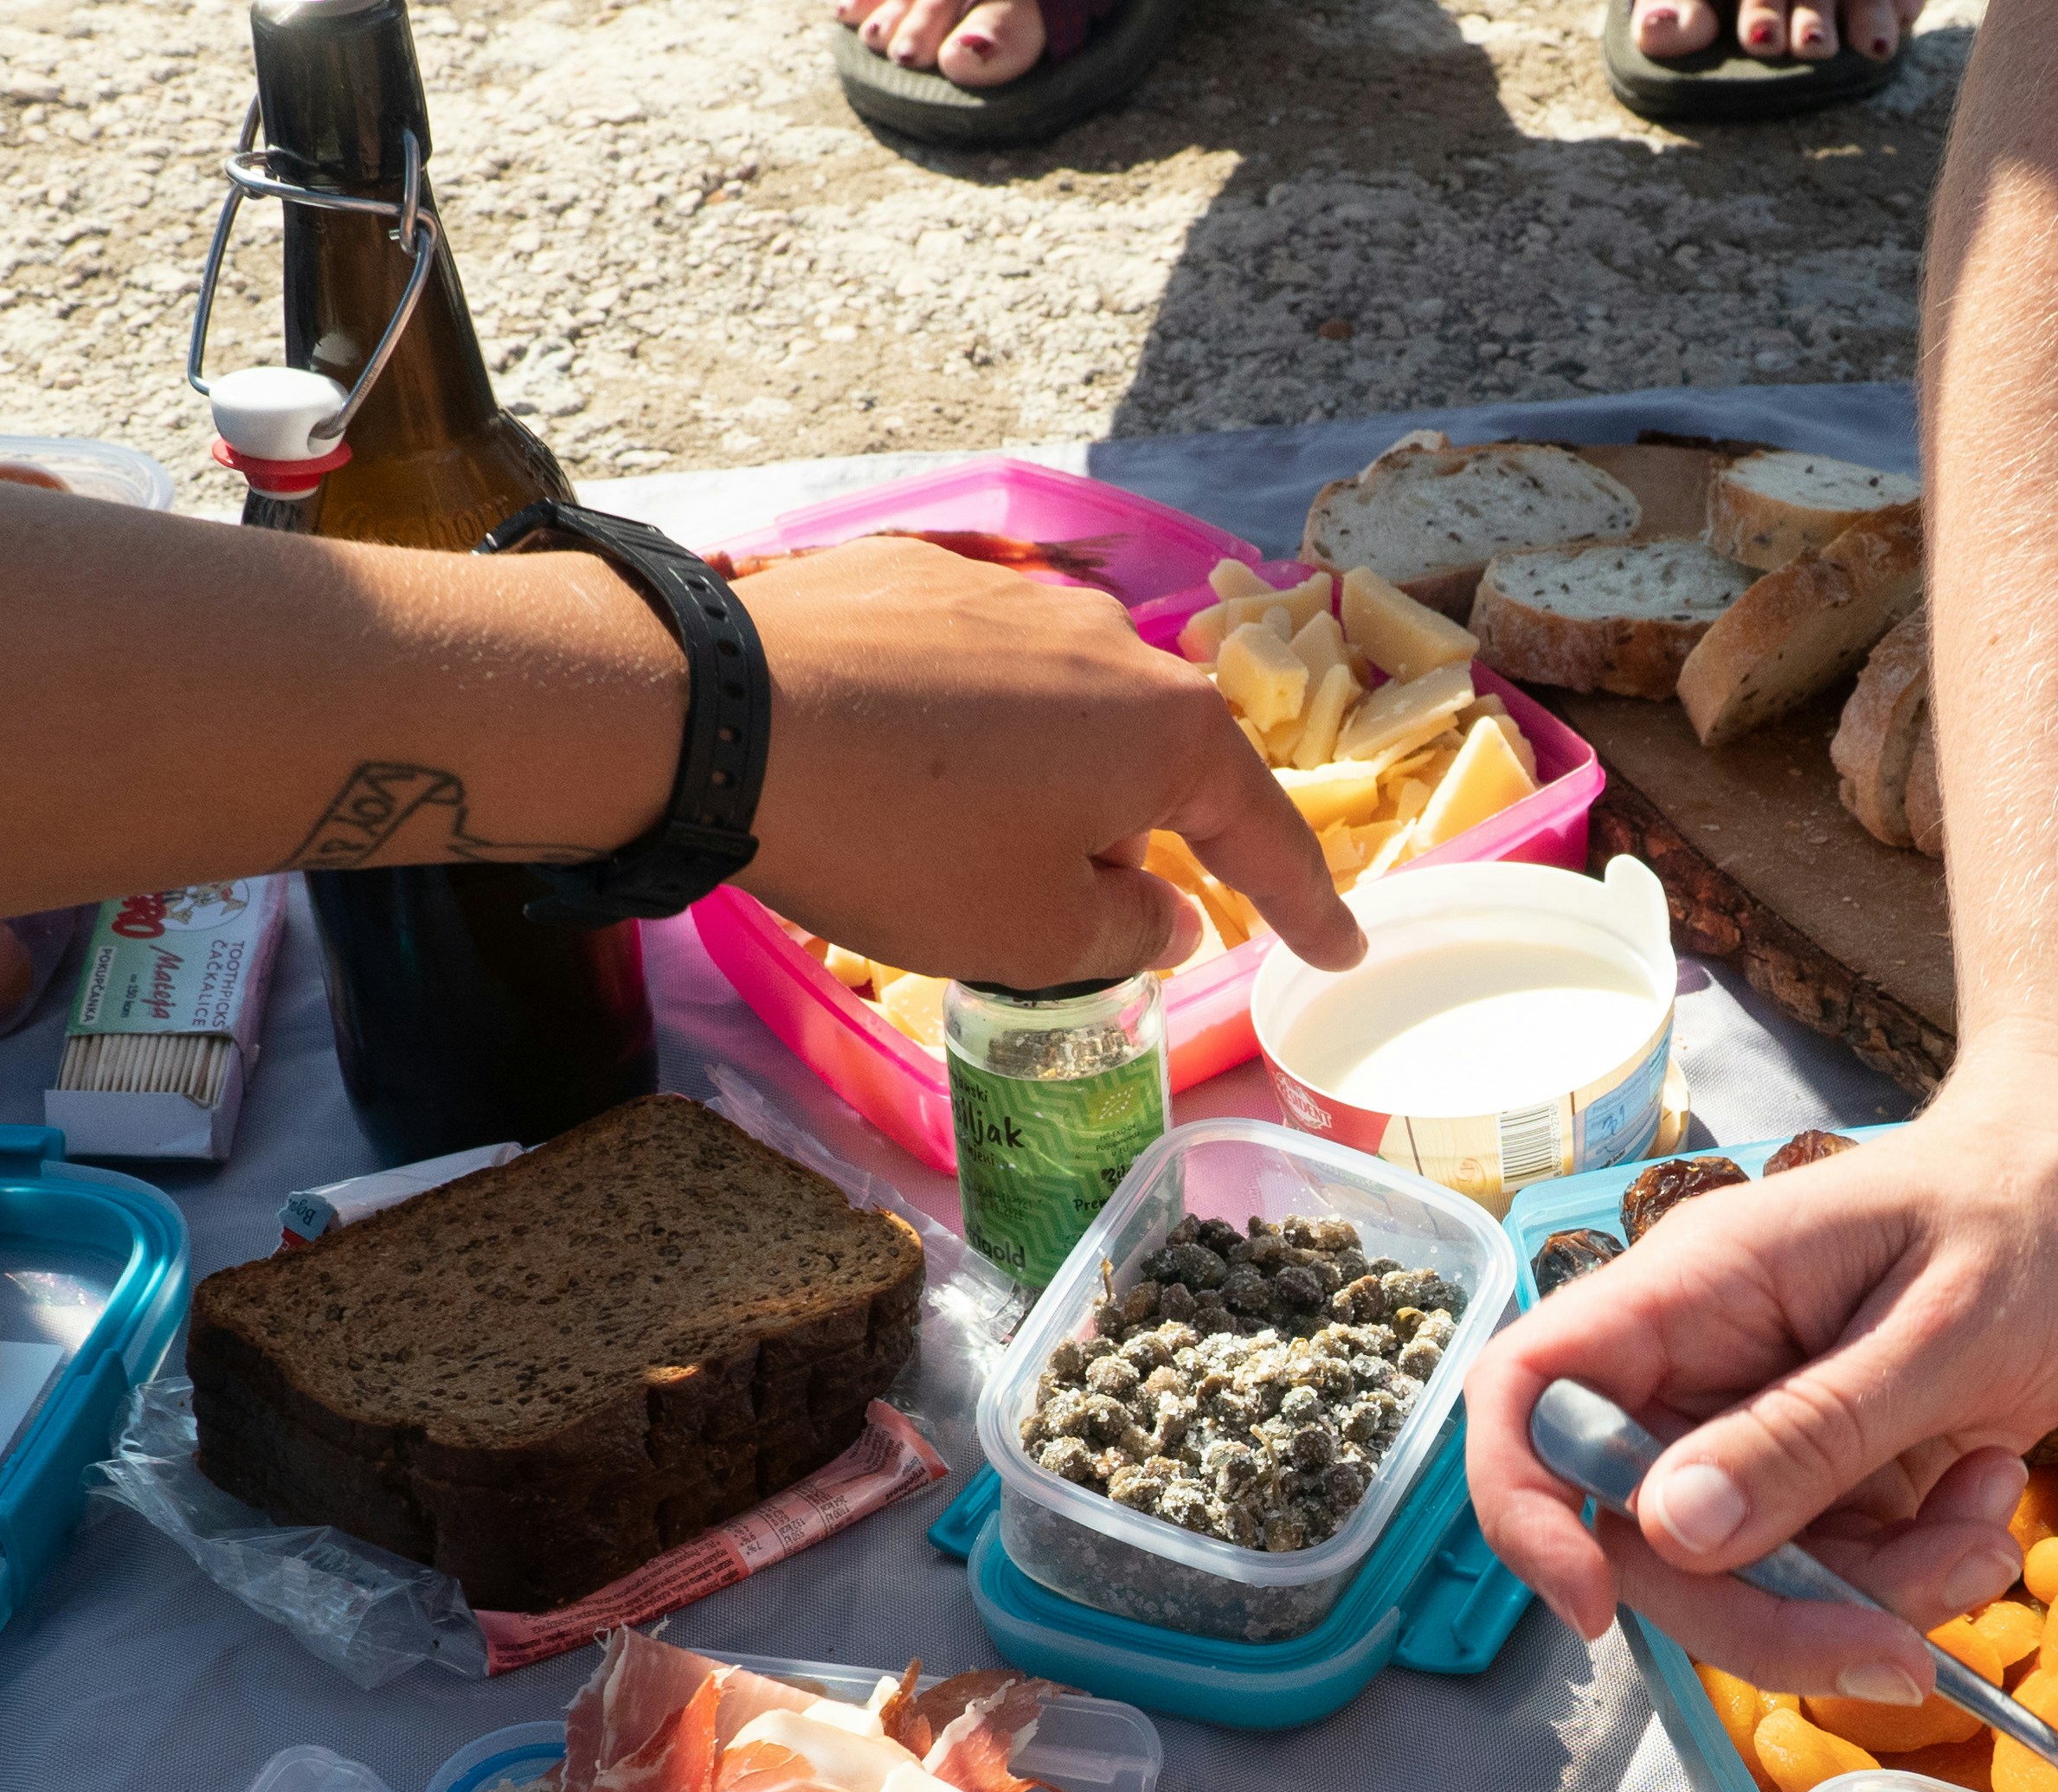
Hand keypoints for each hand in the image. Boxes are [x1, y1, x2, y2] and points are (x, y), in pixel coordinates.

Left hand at [722, 536, 1359, 990]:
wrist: (722, 719)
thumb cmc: (904, 843)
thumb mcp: (1030, 935)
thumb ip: (1125, 936)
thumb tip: (1161, 919)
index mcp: (1166, 729)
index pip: (1260, 831)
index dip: (1302, 904)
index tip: (1335, 949)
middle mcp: (1110, 641)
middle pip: (1157, 763)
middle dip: (1141, 840)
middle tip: (1102, 910)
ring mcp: (1015, 596)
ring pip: (1066, 713)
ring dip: (1045, 784)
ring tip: (971, 847)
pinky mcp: (921, 577)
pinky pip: (977, 674)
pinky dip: (967, 734)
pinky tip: (906, 774)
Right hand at [1463, 1052, 2057, 1700]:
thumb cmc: (2029, 1209)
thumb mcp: (1942, 1327)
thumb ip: (1810, 1431)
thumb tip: (1672, 1530)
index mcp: (1692, 1293)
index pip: (1529, 1392)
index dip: (1525, 1505)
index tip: (1594, 1605)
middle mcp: (1705, 1368)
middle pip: (1647, 1537)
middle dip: (1767, 1617)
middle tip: (1896, 1648)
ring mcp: (1766, 1429)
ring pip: (1749, 1579)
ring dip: (1874, 1597)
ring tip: (1985, 1524)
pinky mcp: (1832, 1477)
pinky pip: (1833, 1576)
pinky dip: (1918, 1574)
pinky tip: (1989, 1501)